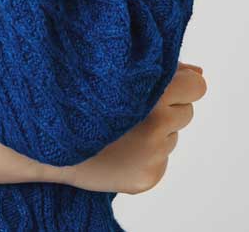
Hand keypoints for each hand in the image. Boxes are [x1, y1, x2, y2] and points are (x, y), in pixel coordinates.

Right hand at [45, 63, 208, 195]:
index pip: (196, 88)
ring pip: (172, 135)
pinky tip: (120, 147)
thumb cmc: (82, 98)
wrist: (48, 141)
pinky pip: (161, 158)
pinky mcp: (150, 177)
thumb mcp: (118, 74)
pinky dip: (146, 152)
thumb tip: (200, 74)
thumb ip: (161, 70)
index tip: (163, 85)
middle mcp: (157, 126)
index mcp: (151, 94)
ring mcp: (154, 156)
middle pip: (186, 111)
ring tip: (120, 126)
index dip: (181, 84)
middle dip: (167, 107)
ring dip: (155, 129)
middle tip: (132, 106)